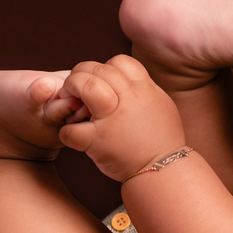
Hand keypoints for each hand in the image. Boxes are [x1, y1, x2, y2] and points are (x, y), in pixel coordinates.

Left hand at [54, 55, 185, 181]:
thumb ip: (144, 90)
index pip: (119, 62)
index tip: (101, 82)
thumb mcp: (161, 106)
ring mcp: (112, 118)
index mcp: (144, 89)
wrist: (165, 170)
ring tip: (68, 102)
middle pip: (97, 68)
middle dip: (81, 74)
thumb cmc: (162, 141)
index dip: (105, 68)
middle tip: (75, 88)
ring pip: (84, 84)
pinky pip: (71, 129)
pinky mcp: (98, 141)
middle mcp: (129, 98)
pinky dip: (67, 132)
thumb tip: (128, 79)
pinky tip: (73, 136)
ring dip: (70, 89)